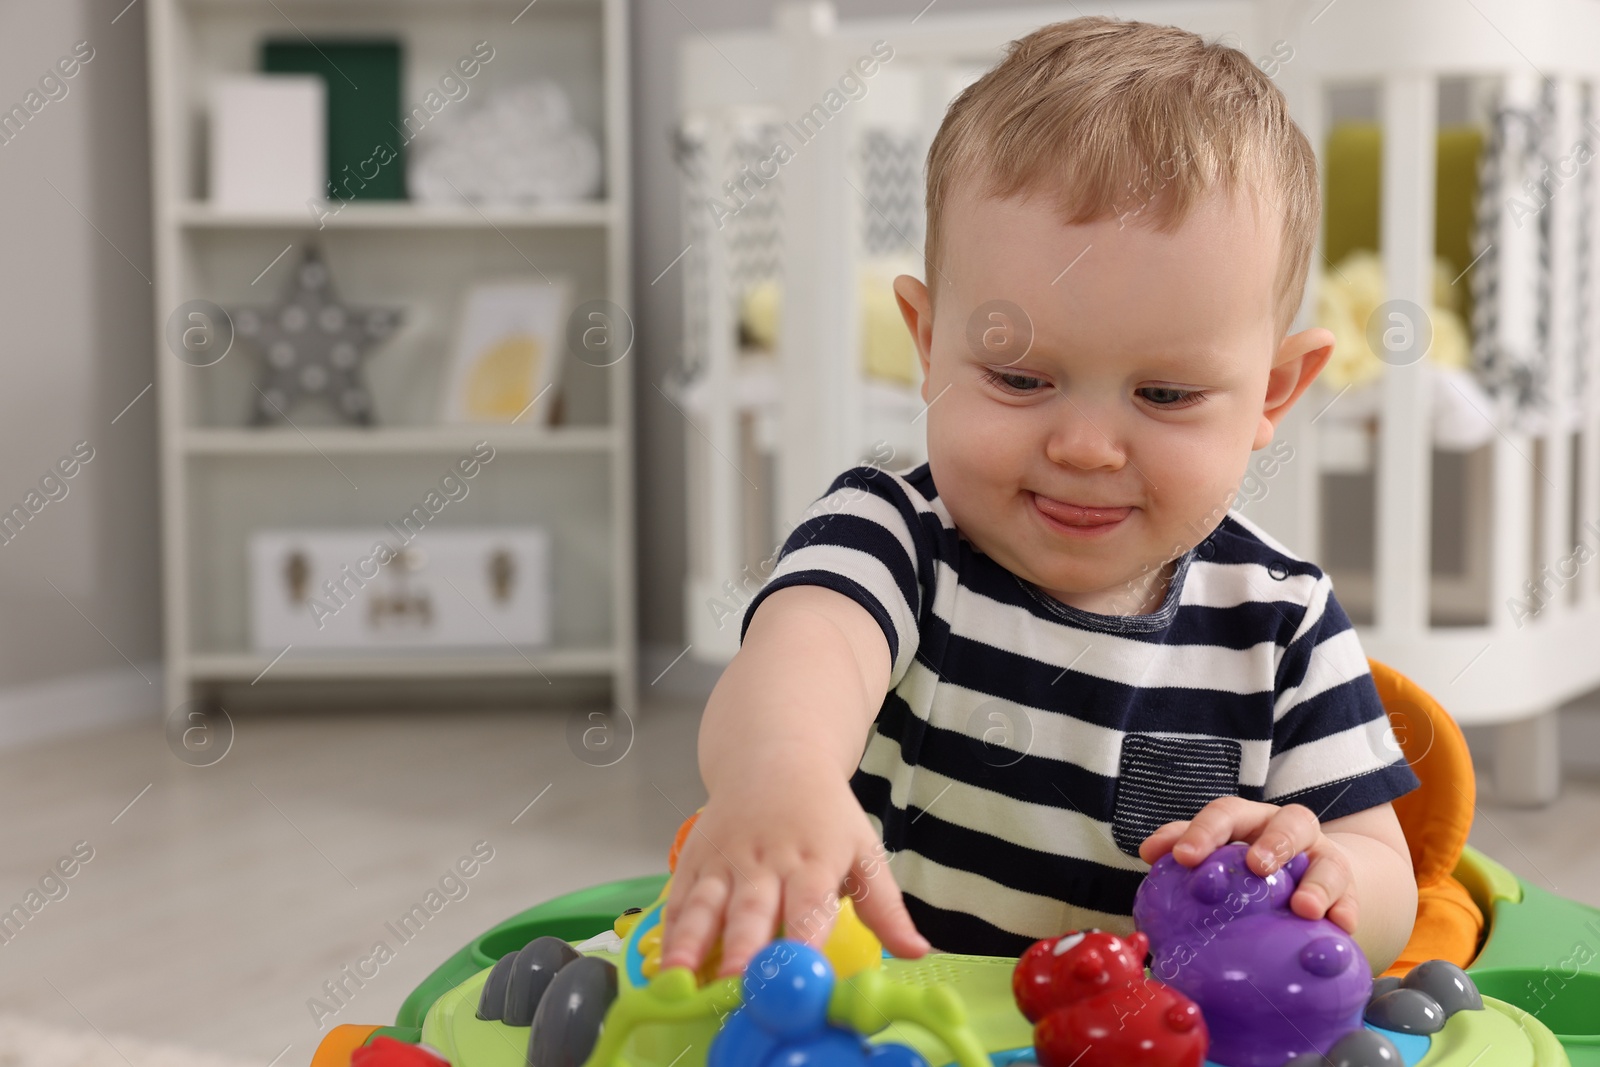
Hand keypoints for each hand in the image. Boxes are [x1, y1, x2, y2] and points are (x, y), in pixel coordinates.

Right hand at [657, 761, 929, 978]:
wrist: (773, 758)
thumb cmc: (823, 814)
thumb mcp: (863, 850)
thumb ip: (885, 908)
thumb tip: (919, 951)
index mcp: (813, 861)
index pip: (810, 906)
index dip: (804, 941)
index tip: (801, 978)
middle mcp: (766, 860)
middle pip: (753, 909)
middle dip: (744, 948)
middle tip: (737, 984)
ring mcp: (725, 860)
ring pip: (706, 904)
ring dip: (692, 943)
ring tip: (681, 978)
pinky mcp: (695, 860)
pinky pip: (680, 897)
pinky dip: (670, 929)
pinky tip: (664, 961)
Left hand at [1138, 796, 1358, 932]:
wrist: (1306, 878)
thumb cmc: (1246, 868)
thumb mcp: (1217, 851)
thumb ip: (1183, 847)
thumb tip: (1149, 852)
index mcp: (1250, 820)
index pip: (1227, 813)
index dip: (1204, 831)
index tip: (1184, 857)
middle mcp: (1290, 832)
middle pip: (1290, 822)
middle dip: (1274, 842)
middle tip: (1256, 865)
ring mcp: (1323, 860)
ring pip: (1328, 862)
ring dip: (1317, 883)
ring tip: (1304, 907)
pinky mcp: (1348, 891)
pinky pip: (1352, 900)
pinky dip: (1346, 912)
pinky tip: (1340, 928)